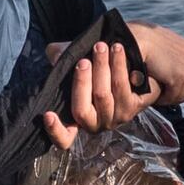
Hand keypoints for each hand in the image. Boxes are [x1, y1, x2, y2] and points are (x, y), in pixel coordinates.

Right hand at [38, 46, 152, 149]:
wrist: (136, 58)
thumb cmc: (97, 63)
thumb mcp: (74, 58)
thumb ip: (61, 56)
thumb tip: (58, 55)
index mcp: (77, 118)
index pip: (64, 138)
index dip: (55, 130)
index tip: (48, 114)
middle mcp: (95, 123)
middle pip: (82, 111)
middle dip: (81, 82)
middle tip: (84, 60)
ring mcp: (115, 118)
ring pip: (103, 96)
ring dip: (101, 68)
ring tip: (101, 46)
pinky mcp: (133, 107)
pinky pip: (123, 88)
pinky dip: (118, 66)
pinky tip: (117, 50)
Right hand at [127, 23, 183, 104]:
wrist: (135, 36)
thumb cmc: (139, 38)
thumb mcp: (159, 45)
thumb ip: (168, 56)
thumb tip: (168, 69)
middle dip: (183, 96)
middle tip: (169, 102)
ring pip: (183, 93)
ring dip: (170, 98)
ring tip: (158, 98)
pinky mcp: (179, 76)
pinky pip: (172, 96)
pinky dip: (162, 99)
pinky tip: (154, 98)